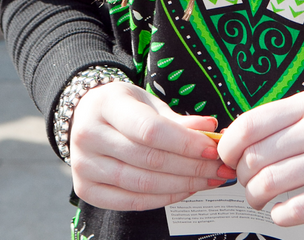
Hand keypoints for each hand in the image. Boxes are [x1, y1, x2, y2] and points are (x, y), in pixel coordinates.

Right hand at [69, 81, 232, 211]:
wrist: (84, 118)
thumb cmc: (123, 107)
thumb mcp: (147, 102)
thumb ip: (177, 118)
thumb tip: (211, 128)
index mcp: (107, 105)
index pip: (150, 130)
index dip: (185, 142)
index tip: (213, 148)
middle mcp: (90, 136)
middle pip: (150, 160)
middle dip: (192, 167)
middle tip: (220, 168)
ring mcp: (84, 166)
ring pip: (143, 184)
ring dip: (183, 185)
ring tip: (208, 180)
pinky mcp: (86, 190)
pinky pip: (132, 201)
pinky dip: (163, 199)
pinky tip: (185, 190)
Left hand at [217, 89, 303, 224]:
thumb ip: (282, 121)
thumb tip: (233, 140)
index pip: (253, 123)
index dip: (229, 145)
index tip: (227, 158)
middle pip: (259, 156)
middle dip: (241, 176)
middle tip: (246, 183)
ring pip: (274, 182)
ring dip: (256, 197)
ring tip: (258, 200)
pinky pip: (301, 208)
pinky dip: (280, 216)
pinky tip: (280, 214)